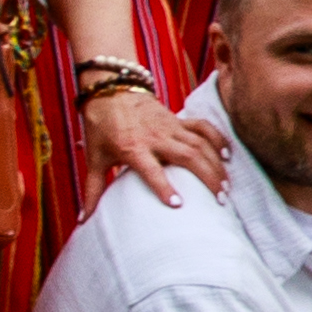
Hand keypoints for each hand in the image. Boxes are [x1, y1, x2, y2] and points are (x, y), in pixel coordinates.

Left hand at [88, 83, 227, 203]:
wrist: (110, 90)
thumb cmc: (101, 127)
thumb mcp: (94, 159)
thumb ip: (92, 190)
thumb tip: (83, 220)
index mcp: (132, 148)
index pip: (151, 170)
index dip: (164, 187)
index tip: (179, 205)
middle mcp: (155, 137)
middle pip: (187, 156)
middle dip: (208, 177)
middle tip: (220, 199)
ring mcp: (170, 126)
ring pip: (200, 144)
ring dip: (216, 165)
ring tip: (227, 187)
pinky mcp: (179, 119)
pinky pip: (203, 128)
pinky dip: (217, 140)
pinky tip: (227, 156)